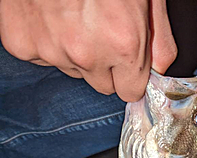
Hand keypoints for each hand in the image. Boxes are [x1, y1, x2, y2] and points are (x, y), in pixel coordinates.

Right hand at [0, 0, 176, 101]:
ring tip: (73, 15)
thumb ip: (158, 37)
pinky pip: (42, 57)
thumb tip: (160, 68)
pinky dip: (46, 40)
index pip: (130, 91)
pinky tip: (50, 14)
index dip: (130, 75)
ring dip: (76, 52)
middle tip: (100, 29)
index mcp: (123, 43)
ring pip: (73, 71)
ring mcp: (51, 50)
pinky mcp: (22, 44)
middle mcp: (86, 54)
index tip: (127, 61)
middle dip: (106, 66)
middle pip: (102, 85)